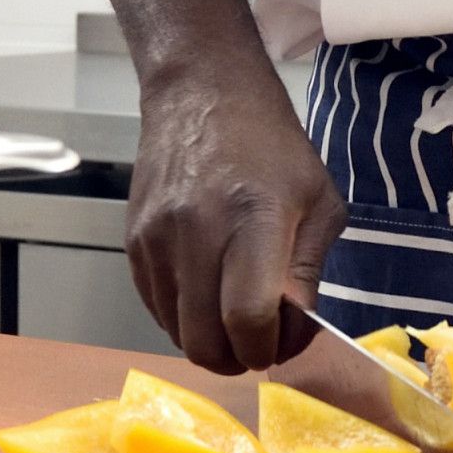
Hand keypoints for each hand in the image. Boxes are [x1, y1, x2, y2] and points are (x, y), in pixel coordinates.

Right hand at [124, 62, 343, 373]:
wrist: (201, 94)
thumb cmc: (271, 147)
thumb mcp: (319, 201)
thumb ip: (307, 272)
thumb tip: (292, 331)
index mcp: (253, 219)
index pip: (248, 317)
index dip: (267, 348)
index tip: (281, 342)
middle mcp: (196, 232)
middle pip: (205, 340)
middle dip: (237, 357)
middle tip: (258, 342)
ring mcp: (157, 239)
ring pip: (177, 332)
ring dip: (209, 339)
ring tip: (234, 315)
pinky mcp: (133, 243)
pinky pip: (156, 308)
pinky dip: (184, 317)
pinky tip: (207, 292)